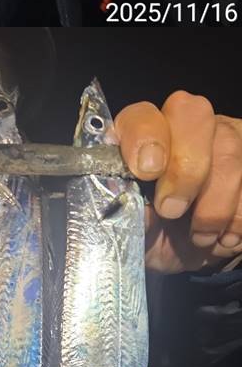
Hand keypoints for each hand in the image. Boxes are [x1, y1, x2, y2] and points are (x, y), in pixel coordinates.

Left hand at [115, 93, 241, 246]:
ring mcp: (229, 137)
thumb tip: (139, 211)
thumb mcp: (143, 236)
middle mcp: (188, 126)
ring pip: (230, 152)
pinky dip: (239, 218)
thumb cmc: (164, 235)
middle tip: (172, 211)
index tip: (146, 172)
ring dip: (215, 207)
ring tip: (201, 236)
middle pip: (194, 116)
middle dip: (185, 169)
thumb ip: (135, 220)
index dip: (145, 137)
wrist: (202, 252)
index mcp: (146, 136)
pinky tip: (225, 234)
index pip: (144, 115)